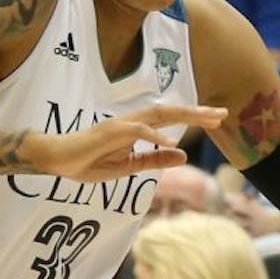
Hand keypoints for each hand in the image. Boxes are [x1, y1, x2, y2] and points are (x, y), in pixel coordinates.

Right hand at [27, 104, 227, 182]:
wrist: (57, 160)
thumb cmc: (89, 162)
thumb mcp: (127, 167)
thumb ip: (154, 160)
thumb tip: (182, 154)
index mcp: (136, 129)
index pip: (169, 120)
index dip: (193, 118)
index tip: (217, 119)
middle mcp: (131, 121)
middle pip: (169, 111)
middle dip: (196, 112)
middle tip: (222, 113)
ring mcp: (120, 124)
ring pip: (157, 114)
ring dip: (183, 115)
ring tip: (205, 118)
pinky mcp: (108, 132)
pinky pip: (135, 130)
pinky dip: (153, 134)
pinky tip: (169, 141)